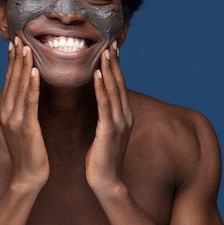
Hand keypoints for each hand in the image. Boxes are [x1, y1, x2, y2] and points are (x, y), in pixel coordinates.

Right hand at [0, 37, 49, 190]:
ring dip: (22, 66)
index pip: (8, 81)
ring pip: (19, 87)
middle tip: (19, 37)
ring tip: (26, 47)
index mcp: (6, 111)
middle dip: (15, 58)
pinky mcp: (25, 127)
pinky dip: (31, 85)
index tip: (15, 42)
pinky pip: (29, 101)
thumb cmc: (30, 152)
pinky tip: (35, 71)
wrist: (28, 177)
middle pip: (11, 79)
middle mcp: (6, 112)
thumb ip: (24, 109)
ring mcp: (14, 120)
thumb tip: (29, 93)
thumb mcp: (23, 126)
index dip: (11, 61)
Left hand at [85, 41, 133, 193]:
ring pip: (114, 90)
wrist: (106, 182)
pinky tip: (98, 74)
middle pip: (119, 83)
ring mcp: (119, 123)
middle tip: (110, 42)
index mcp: (123, 116)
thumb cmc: (101, 159)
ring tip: (105, 51)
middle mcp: (124, 116)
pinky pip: (105, 104)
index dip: (116, 67)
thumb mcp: (105, 133)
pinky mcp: (109, 130)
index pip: (119, 86)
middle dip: (114, 62)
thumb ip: (105, 117)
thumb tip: (99, 104)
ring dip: (109, 69)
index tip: (111, 49)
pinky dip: (102, 88)